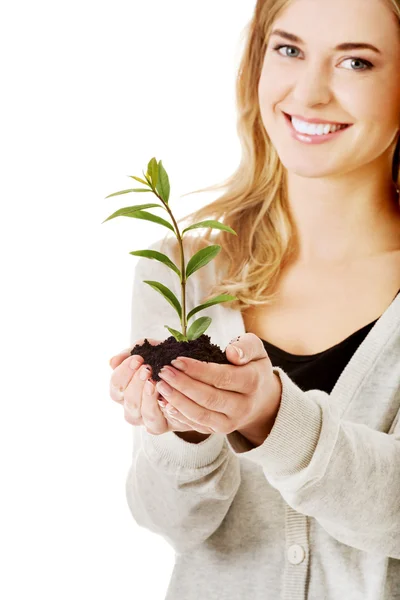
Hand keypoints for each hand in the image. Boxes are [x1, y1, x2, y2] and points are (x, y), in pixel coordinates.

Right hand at [109, 339, 213, 434]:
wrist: (193, 375)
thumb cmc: (166, 362)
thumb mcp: (151, 351)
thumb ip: (132, 353)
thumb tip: (112, 362)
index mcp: (124, 390)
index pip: (115, 385)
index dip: (123, 372)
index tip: (138, 359)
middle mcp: (131, 407)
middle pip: (126, 400)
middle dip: (136, 383)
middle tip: (147, 369)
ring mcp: (145, 419)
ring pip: (140, 413)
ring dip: (147, 397)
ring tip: (156, 382)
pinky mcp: (161, 426)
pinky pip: (157, 423)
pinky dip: (162, 411)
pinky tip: (167, 399)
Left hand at [154, 333, 281, 442]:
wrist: (261, 398)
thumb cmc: (252, 366)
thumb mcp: (256, 349)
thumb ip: (246, 346)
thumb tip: (232, 353)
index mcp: (252, 382)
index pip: (222, 377)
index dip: (197, 370)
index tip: (176, 359)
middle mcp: (243, 406)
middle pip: (209, 398)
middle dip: (182, 385)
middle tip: (163, 371)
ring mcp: (231, 422)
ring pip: (201, 415)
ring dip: (177, 401)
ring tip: (160, 386)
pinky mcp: (219, 430)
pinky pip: (197, 425)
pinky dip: (179, 415)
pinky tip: (164, 402)